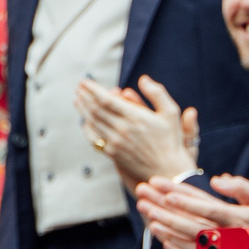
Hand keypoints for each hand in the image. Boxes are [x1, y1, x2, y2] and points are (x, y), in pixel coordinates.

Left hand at [73, 73, 197, 186]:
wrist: (167, 169)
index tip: (84, 82)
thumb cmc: (171, 139)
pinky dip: (88, 129)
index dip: (92, 90)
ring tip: (78, 100)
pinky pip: (95, 139)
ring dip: (83, 110)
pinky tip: (85, 122)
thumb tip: (143, 79)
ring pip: (93, 123)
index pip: (106, 100)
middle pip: (95, 110)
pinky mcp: (113, 154)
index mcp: (135, 117)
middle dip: (85, 97)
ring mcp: (115, 142)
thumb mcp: (171, 112)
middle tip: (79, 88)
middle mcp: (122, 129)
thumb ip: (157, 93)